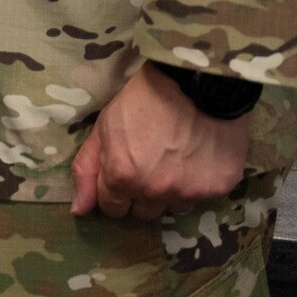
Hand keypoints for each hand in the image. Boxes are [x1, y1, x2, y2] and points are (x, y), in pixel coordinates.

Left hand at [71, 63, 252, 218]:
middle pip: (142, 212)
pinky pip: (201, 197)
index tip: (122, 172)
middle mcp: (154, 192)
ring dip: (169, 191)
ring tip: (173, 158)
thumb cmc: (143, 100)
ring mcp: (188, 193)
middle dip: (140, 193)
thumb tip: (79, 210)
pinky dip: (196, 182)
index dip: (114, 191)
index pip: (112, 208)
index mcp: (122, 177)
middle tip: (148, 163)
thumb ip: (87, 168)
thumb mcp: (104, 127)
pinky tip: (195, 156)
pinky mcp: (217, 189)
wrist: (193, 83)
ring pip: (172, 207)